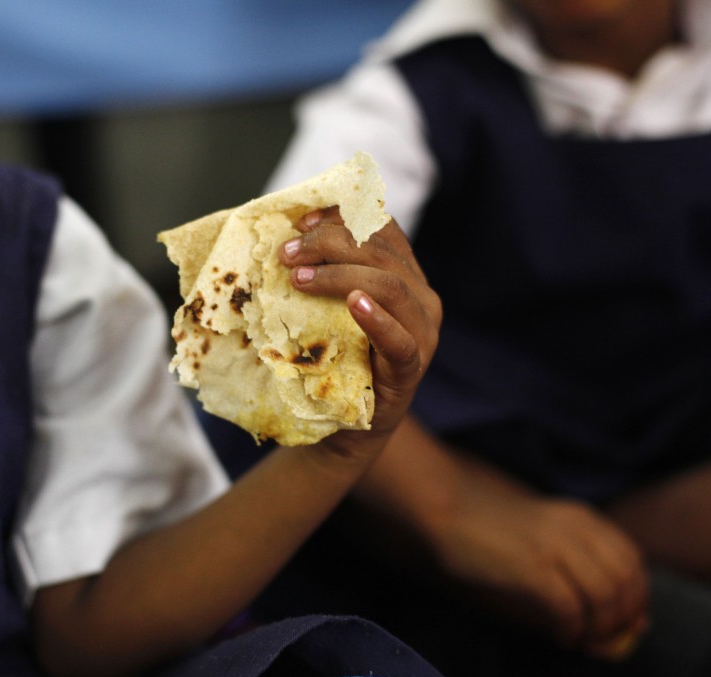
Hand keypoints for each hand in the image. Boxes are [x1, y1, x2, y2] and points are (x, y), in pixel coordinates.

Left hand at [278, 207, 441, 449]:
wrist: (349, 425)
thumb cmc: (338, 359)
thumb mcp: (331, 308)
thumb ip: (327, 273)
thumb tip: (288, 237)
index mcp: (406, 274)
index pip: (381, 228)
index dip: (341, 217)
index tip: (301, 223)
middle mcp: (421, 297)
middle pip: (380, 252)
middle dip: (329, 244)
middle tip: (287, 254)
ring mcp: (422, 332)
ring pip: (390, 286)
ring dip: (340, 275)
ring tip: (300, 279)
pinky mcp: (412, 368)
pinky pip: (400, 340)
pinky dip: (377, 318)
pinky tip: (354, 304)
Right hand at [434, 455, 650, 655]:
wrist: (446, 507)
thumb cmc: (490, 526)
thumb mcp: (543, 531)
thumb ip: (576, 557)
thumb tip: (612, 600)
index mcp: (581, 518)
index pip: (632, 560)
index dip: (636, 596)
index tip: (624, 621)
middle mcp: (574, 528)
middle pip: (626, 581)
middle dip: (623, 618)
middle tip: (604, 638)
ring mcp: (553, 546)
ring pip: (605, 596)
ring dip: (600, 628)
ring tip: (584, 639)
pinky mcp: (531, 567)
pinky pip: (569, 607)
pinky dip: (572, 629)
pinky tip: (562, 636)